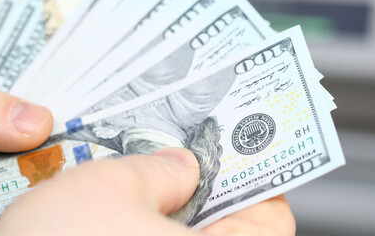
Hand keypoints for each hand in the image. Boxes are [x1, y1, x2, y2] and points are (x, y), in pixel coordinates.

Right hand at [0, 148, 294, 235]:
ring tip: (130, 182)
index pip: (270, 217)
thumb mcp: (105, 188)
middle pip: (221, 232)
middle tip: (174, 153)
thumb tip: (180, 167)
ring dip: (158, 215)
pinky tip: (103, 220)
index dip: (250, 174)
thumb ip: (155, 169)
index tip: (228, 146)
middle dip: (198, 190)